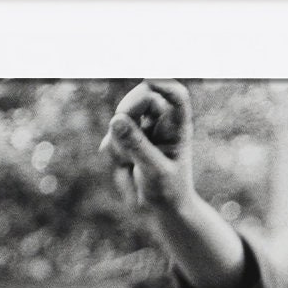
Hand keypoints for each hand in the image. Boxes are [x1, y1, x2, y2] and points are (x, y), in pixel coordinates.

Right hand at [105, 78, 197, 221]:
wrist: (161, 209)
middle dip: (127, 110)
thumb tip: (117, 119)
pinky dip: (113, 154)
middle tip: (118, 127)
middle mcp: (161, 123)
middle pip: (142, 97)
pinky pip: (110, 137)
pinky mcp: (125, 140)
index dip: (163, 84)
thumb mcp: (154, 171)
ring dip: (119, 142)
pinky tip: (125, 169)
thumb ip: (137, 146)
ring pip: (121, 119)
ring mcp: (142, 130)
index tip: (148, 78)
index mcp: (177, 127)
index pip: (176, 96)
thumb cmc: (168, 190)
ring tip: (131, 165)